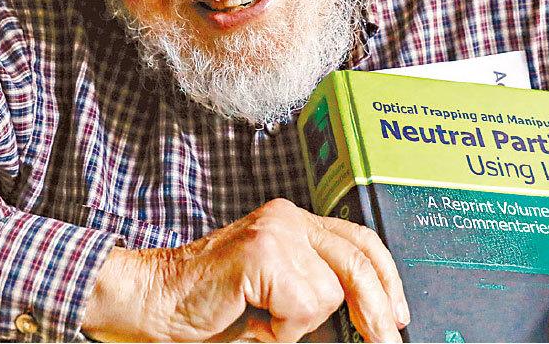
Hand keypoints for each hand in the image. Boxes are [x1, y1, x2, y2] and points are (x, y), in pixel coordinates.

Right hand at [82, 198, 409, 341]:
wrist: (150, 304)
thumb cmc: (206, 311)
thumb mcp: (274, 300)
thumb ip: (313, 294)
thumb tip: (371, 321)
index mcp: (291, 223)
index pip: (358, 240)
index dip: (386, 277)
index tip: (398, 313)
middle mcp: (286, 217)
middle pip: (359, 259)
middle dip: (379, 307)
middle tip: (389, 339)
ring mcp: (275, 230)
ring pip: (330, 291)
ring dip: (298, 325)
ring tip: (259, 323)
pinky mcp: (264, 250)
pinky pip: (304, 305)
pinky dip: (281, 329)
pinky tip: (248, 318)